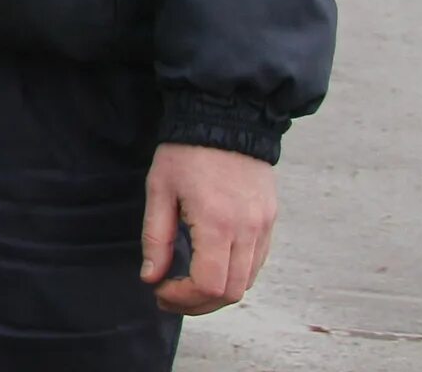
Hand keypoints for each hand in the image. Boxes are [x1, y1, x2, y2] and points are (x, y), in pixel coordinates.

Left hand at [140, 142, 278, 314]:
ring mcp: (263, 226)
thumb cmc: (186, 151)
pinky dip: (235, 274)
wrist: (226, 117)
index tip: (160, 291)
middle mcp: (248, 230)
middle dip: (198, 303)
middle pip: (232, 293)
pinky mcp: (270, 221)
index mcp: (217, 222)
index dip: (183, 298)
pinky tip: (211, 266)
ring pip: (247, 282)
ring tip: (188, 285)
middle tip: (170, 296)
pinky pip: (257, 262)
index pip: (209, 285)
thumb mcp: (160, 189)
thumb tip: (151, 277)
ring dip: (218, 293)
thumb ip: (155, 237)